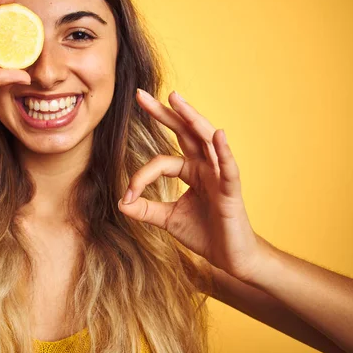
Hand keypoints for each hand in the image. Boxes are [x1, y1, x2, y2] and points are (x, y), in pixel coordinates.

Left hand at [118, 89, 263, 282]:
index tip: (127, 196)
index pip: (161, 161)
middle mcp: (205, 166)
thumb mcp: (168, 219)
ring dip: (191, 118)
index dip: (141, 177)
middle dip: (164, 113)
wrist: (231, 257)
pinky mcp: (232, 190)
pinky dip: (223, 151)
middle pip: (184, 132)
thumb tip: (120, 203)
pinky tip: (218, 134)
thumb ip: (145, 209)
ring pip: (205, 140)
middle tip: (140, 95)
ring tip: (176, 99)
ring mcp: (220, 175)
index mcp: (191, 170)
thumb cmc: (204, 233)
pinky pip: (229, 167)